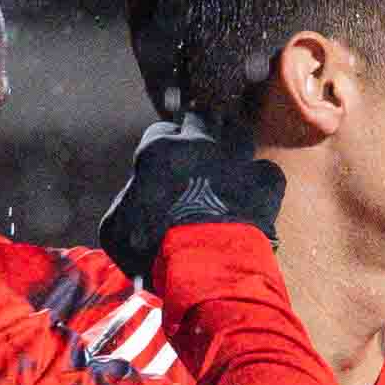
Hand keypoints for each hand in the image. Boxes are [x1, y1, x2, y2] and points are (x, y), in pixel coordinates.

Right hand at [101, 117, 287, 276]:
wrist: (201, 266)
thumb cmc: (150, 248)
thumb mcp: (116, 228)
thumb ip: (125, 206)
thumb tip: (131, 208)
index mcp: (159, 151)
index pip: (160, 132)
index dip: (164, 145)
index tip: (167, 159)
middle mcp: (200, 146)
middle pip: (203, 119)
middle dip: (202, 129)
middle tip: (202, 148)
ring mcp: (235, 162)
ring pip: (240, 134)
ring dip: (235, 145)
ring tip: (232, 163)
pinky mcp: (263, 185)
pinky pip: (268, 172)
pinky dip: (263, 183)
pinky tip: (257, 196)